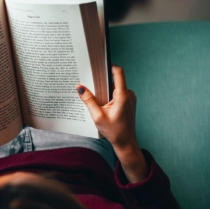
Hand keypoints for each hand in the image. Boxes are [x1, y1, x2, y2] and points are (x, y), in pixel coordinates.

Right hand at [77, 66, 148, 182]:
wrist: (126, 143)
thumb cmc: (114, 131)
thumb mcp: (97, 116)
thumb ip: (88, 100)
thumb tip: (80, 87)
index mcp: (123, 96)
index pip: (118, 72)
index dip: (109, 66)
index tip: (98, 65)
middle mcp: (129, 94)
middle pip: (115, 79)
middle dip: (102, 80)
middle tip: (90, 81)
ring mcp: (130, 98)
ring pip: (116, 87)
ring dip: (105, 89)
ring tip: (94, 95)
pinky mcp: (129, 102)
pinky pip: (118, 93)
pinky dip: (109, 95)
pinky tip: (101, 103)